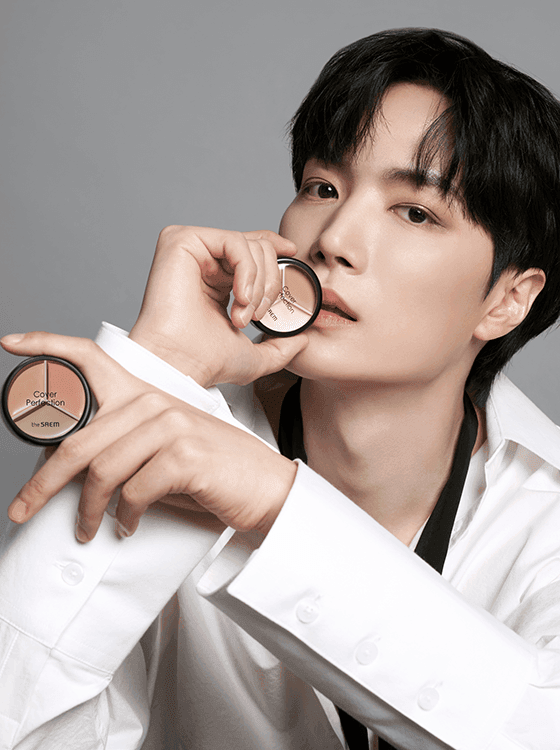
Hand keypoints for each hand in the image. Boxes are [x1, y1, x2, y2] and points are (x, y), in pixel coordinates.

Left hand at [1, 332, 296, 539]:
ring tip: (89, 529)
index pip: (90, 357)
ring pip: (101, 471)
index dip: (47, 346)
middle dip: (43, 482)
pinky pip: (132, 492)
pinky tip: (127, 526)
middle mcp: (155, 402)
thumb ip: (122, 447)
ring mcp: (171, 425)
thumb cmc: (212, 472)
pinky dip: (124, 517)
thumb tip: (68, 469)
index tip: (12, 344)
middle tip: (22, 509)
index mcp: (145, 393)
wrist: (266, 487)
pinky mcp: (184, 455)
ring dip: (88, 510)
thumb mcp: (163, 450)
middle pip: (79, 439)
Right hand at [129, 226, 308, 387]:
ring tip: (244, 314)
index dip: (277, 249)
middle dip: (270, 283)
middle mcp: (202, 260)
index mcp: (216, 280)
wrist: (181, 364)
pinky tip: (240, 297)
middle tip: (256, 316)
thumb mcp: (254, 356)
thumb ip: (279, 347)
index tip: (294, 255)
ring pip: (251, 244)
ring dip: (259, 282)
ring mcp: (191, 249)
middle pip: (259, 246)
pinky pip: (234, 241)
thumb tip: (303, 341)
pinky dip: (247, 269)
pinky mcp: (181, 241)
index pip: (252, 249)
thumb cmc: (206, 361)